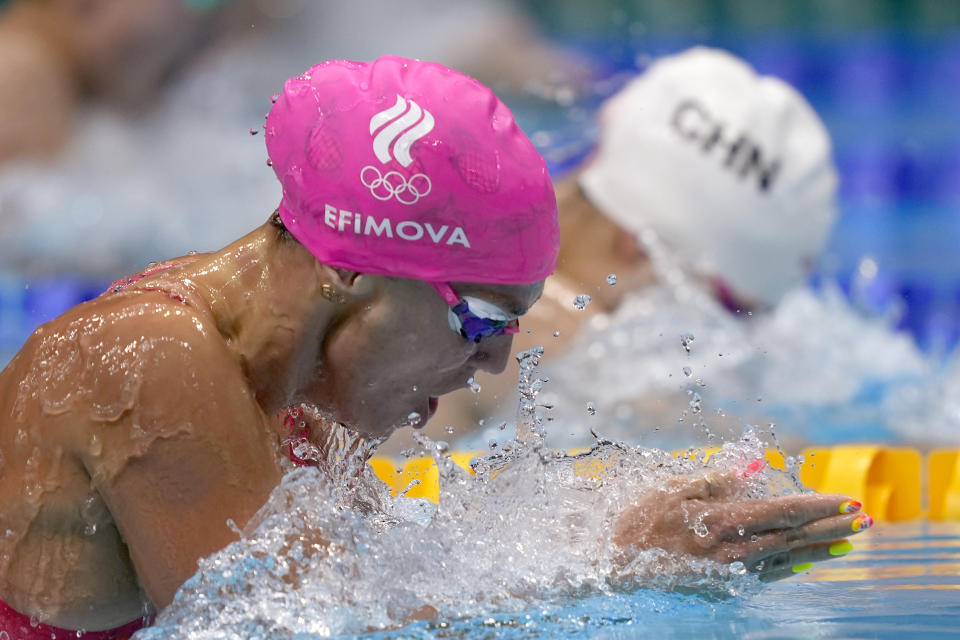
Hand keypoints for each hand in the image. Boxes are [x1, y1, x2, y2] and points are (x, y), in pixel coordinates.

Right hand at [612, 470, 870, 581]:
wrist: (617, 563)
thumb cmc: (642, 519)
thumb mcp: (677, 487)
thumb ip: (719, 478)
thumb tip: (753, 467)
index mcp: (725, 519)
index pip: (787, 511)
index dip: (821, 505)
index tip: (849, 500)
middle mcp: (736, 548)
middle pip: (796, 536)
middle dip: (833, 527)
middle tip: (865, 520)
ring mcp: (732, 571)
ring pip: (788, 559)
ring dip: (821, 549)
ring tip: (849, 543)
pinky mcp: (725, 585)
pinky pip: (769, 573)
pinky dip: (794, 565)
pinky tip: (807, 560)